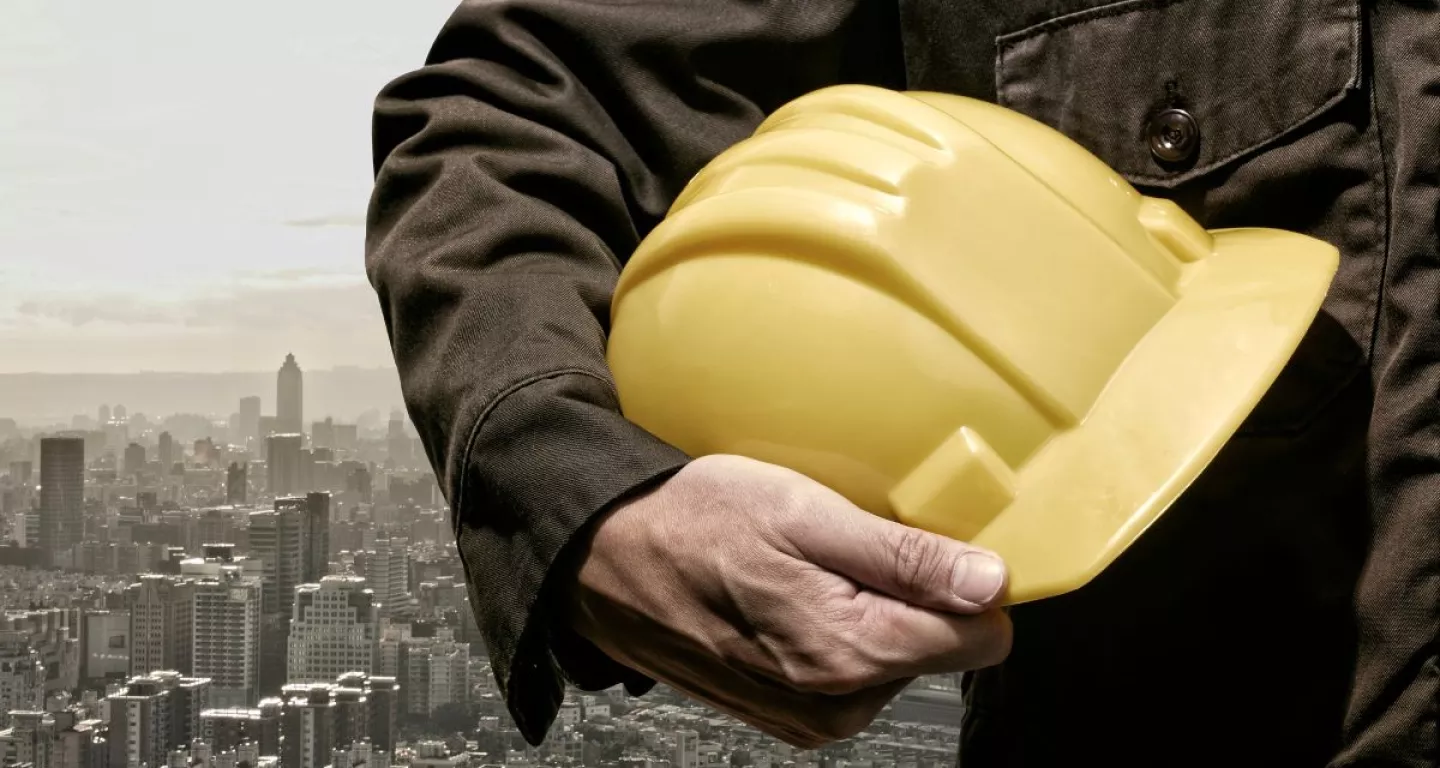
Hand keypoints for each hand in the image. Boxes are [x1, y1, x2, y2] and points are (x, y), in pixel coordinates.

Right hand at [564, 453, 1011, 747]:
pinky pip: (851, 672)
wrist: (604, 557)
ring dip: (869, 609)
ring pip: (895, 660)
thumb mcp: (803, 513)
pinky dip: (835, 628)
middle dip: (911, 593)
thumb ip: (904, 557)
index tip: (927, 540)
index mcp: (849, 652)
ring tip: (809, 563)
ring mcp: (809, 715)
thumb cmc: (694, 521)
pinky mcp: (788, 714)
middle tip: (845, 542)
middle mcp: (836, 702)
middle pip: (938, 648)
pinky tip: (792, 591)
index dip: (966, 579)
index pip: (981, 636)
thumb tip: (991, 584)